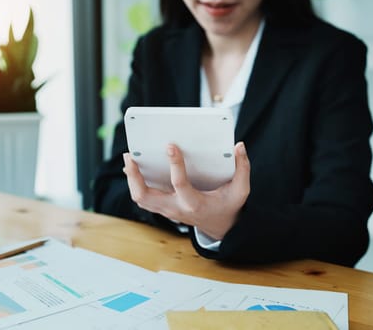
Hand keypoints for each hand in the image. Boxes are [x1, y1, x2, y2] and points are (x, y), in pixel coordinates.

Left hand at [122, 142, 250, 239]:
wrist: (220, 227)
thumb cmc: (229, 206)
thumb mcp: (240, 190)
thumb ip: (243, 168)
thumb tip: (239, 146)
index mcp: (195, 204)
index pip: (180, 184)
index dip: (175, 164)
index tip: (170, 146)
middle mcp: (176, 209)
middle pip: (146, 196)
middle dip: (135, 176)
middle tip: (131, 155)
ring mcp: (167, 210)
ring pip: (140, 198)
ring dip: (131, 179)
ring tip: (129, 158)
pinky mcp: (163, 208)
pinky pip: (143, 198)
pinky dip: (135, 183)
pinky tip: (133, 167)